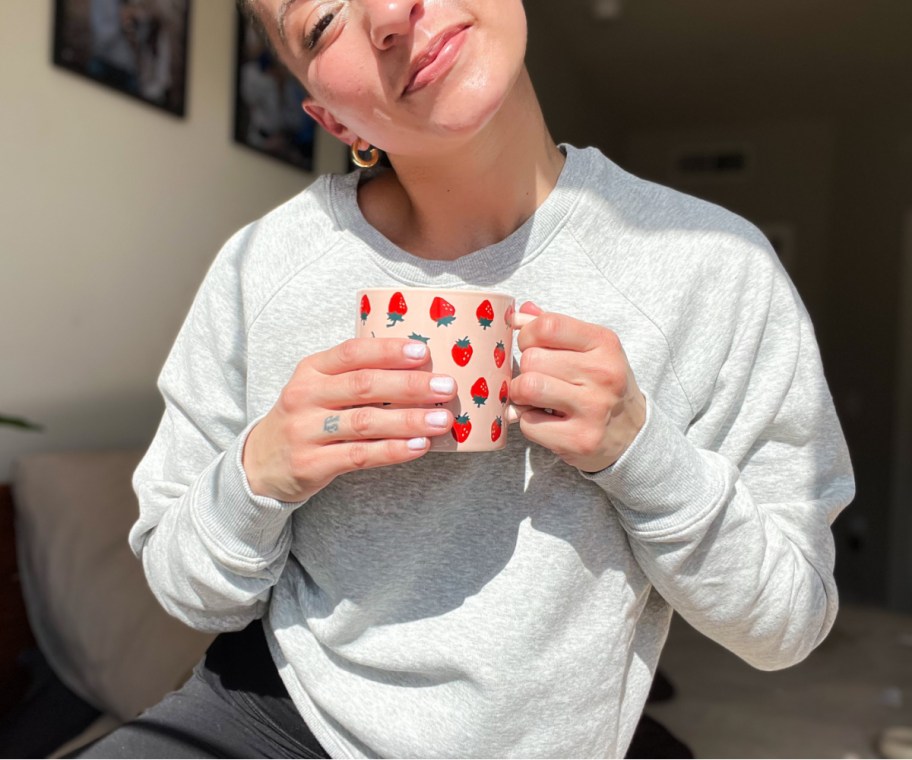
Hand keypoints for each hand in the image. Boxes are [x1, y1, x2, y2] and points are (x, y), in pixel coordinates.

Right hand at [243, 338, 456, 501]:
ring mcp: (305, 431)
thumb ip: (356, 376)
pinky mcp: (310, 464)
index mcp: (311, 370)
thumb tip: (420, 370)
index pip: (352, 352)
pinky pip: (359, 455)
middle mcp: (305, 396)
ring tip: (442, 420)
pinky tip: (419, 446)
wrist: (260, 464)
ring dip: (409, 420)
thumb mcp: (319, 388)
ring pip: (365, 422)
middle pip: (364, 386)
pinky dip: (392, 450)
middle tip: (447, 388)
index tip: (424, 351)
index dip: (389, 350)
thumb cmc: (307, 419)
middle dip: (410, 385)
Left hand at [508, 302, 646, 472]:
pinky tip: (546, 421)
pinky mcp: (581, 440)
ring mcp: (594, 409)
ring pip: (528, 387)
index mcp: (604, 344)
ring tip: (532, 398)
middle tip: (537, 377)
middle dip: (525, 368)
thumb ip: (554, 329)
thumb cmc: (602, 385)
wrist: (634, 434)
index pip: (548, 325)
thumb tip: (517, 315)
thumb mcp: (590, 350)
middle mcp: (603, 374)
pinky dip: (528, 423)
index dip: (527, 335)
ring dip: (520, 394)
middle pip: (532, 358)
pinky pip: (529, 424)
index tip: (531, 346)